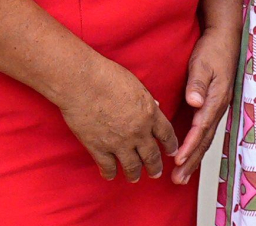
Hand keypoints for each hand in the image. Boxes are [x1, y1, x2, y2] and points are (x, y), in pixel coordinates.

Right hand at [58, 56, 176, 182]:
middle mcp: (138, 131)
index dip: (170, 145)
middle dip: (155, 167)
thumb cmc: (109, 77)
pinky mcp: (98, 149)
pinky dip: (110, 173)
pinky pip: (108, 168)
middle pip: (151, 155)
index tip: (172, 152)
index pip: (166, 134)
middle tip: (156, 173)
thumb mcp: (137, 86)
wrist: (84, 83)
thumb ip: (147, 100)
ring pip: (132, 167)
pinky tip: (111, 174)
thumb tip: (155, 106)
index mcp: (150, 113)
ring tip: (135, 178)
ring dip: (135, 174)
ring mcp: (118, 142)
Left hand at [172, 25, 241, 183]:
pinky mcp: (214, 104)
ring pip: (207, 138)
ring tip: (182, 177)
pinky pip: (206, 130)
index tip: (177, 161)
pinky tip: (190, 154)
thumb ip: (197, 83)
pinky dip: (198, 145)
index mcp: (216, 97)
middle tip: (178, 180)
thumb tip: (194, 102)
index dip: (189, 145)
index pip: (201, 127)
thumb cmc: (213, 49)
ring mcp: (219, 106)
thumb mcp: (202, 62)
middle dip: (192, 161)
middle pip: (205, 139)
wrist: (225, 37)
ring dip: (194, 158)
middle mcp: (219, 106)